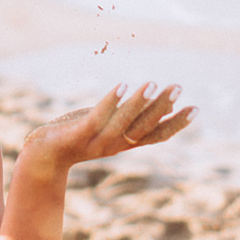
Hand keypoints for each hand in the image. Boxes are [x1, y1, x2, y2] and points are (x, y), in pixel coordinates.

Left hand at [23, 82, 196, 170]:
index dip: (176, 124)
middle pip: (143, 127)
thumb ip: (127, 117)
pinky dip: (110, 103)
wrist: (43, 156)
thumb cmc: (76, 136)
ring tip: (152, 83)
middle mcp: (115, 144)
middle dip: (162, 107)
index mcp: (124, 142)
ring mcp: (97, 141)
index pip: (156, 135)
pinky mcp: (78, 134)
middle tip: (178, 87)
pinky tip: (121, 86)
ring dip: (139, 103)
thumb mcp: (106, 126)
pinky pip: (97, 118)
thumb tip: (152, 100)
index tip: (196, 108)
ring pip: (123, 123)